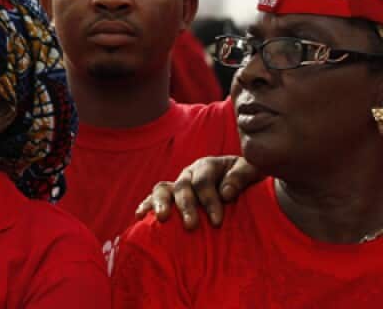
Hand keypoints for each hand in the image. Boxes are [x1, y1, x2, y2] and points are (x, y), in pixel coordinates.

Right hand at [134, 155, 263, 229]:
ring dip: (160, 203)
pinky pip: (154, 197)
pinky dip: (146, 205)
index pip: (203, 181)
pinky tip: (140, 216)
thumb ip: (241, 177)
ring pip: (162, 189)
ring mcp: (178, 184)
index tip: (217, 222)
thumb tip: (226, 193)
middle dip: (186, 207)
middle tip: (191, 226)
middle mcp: (189, 173)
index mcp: (208, 165)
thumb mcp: (252, 170)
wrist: (244, 180)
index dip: (209, 200)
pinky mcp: (172, 196)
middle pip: (182, 186)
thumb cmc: (248, 178)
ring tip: (161, 219)